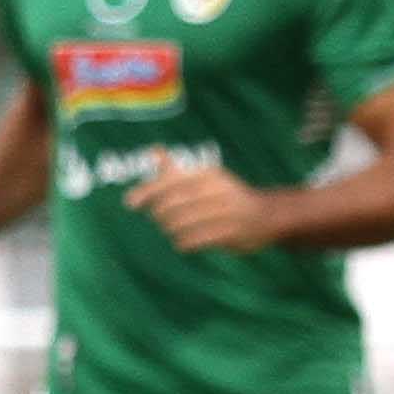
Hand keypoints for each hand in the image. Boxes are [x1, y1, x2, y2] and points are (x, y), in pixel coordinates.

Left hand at [125, 163, 283, 254]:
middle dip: (159, 214)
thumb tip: (154, 150)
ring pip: (180, 224)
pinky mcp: (229, 233)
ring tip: (174, 230)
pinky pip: (194, 240)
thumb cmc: (225, 196)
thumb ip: (176, 169)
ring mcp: (223, 211)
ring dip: (171, 230)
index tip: (129, 203)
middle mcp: (215, 190)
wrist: (264, 216)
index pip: (169, 180)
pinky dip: (183, 243)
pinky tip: (183, 242)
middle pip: (171, 204)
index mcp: (207, 174)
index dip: (147, 191)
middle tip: (162, 219)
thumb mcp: (204, 177)